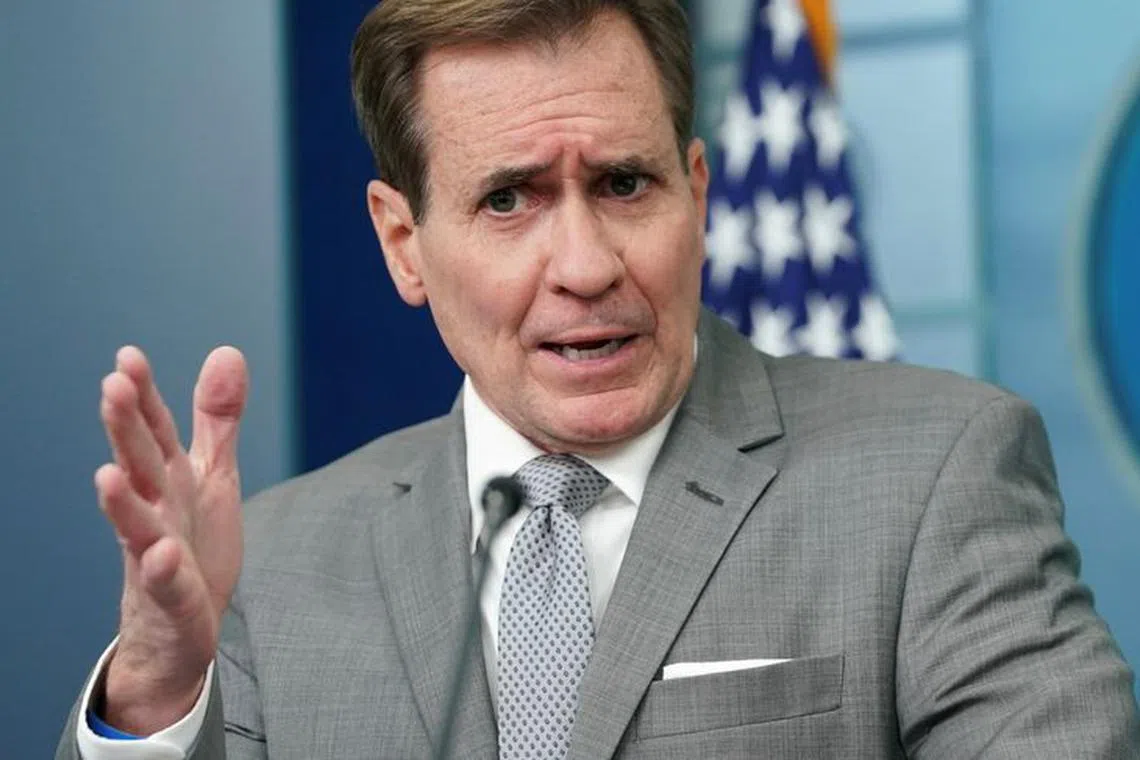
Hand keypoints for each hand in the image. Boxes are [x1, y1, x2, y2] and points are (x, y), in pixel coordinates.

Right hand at [95, 346, 247, 733]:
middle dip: (125, 429)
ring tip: (106, 473)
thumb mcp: (211, 474)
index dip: (143, 395)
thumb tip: (228, 352)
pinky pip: (166, 586)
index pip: (153, 431)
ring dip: (122, 502)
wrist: (179, 630)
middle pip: (139, 466)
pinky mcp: (172, 599)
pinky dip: (162, 571)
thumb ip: (217, 419)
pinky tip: (160, 554)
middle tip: (112, 387)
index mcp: (168, 479)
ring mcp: (157, 556)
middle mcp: (156, 511)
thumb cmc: (191, 544)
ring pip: (135, 526)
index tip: (128, 357)